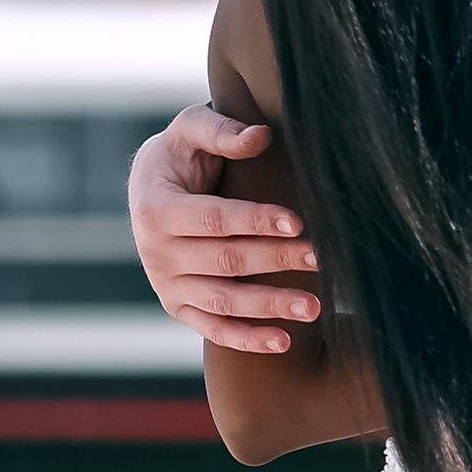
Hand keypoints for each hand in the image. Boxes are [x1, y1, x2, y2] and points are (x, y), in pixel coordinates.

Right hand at [128, 105, 323, 353]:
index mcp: (156, 209)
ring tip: (313, 307)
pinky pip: (212, 328)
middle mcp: (155, 253)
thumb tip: (261, 135)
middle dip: (275, 260)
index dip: (256, 221)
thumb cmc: (180, 154)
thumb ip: (221, 131)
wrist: (150, 188)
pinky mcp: (178, 306)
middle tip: (320, 258)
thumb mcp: (190, 129)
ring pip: (223, 301)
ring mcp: (165, 284)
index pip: (214, 219)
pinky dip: (246, 339)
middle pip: (225, 261)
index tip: (297, 222)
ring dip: (269, 306)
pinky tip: (282, 341)